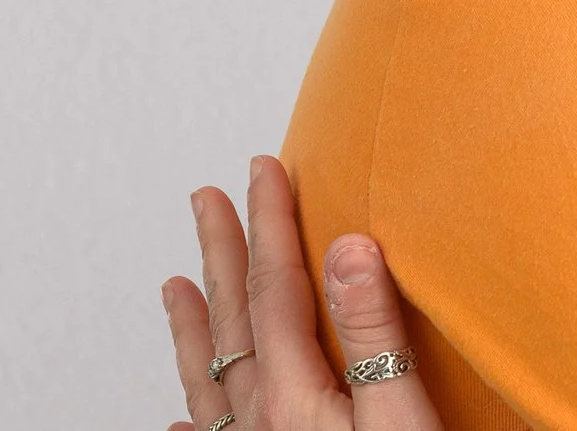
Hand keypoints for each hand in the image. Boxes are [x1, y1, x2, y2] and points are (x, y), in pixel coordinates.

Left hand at [162, 155, 441, 430]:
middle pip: (235, 319)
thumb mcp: (400, 413)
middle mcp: (259, 420)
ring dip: (196, 323)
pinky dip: (194, 416)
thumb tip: (350, 248)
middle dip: (223, 252)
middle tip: (206, 199)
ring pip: (211, 374)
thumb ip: (374, 334)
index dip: (270, 222)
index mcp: (293, 395)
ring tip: (176, 285)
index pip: (275, 288)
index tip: (265, 170)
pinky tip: (181, 414)